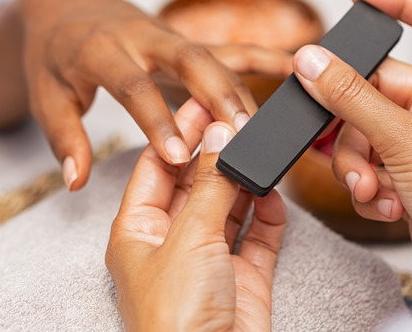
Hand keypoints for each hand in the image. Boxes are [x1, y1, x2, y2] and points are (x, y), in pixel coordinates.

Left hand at [18, 0, 290, 190]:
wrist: (66, 6)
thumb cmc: (54, 56)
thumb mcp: (46, 97)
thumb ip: (65, 138)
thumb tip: (76, 180)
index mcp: (100, 51)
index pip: (133, 86)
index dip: (155, 120)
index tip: (176, 155)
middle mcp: (141, 38)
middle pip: (187, 61)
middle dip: (217, 95)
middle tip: (241, 132)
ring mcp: (169, 36)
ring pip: (214, 58)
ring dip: (242, 90)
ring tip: (266, 127)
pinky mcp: (187, 41)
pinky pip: (229, 48)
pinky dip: (262, 57)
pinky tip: (293, 67)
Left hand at [105, 98, 286, 331]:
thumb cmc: (176, 320)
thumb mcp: (190, 238)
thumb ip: (212, 184)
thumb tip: (222, 134)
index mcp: (139, 232)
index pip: (157, 167)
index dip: (179, 134)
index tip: (204, 102)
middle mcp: (173, 242)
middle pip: (196, 183)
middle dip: (218, 153)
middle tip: (242, 118)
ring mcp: (210, 260)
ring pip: (230, 205)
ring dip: (246, 180)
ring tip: (261, 148)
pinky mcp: (244, 277)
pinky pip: (258, 234)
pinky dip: (268, 213)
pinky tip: (273, 194)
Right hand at [292, 0, 411, 295]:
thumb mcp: (402, 140)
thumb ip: (352, 97)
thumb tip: (314, 62)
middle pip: (376, 87)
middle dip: (354, 123)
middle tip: (345, 140)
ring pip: (365, 130)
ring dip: (358, 163)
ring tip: (374, 187)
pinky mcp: (410, 174)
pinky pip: (370, 162)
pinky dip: (369, 184)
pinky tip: (387, 203)